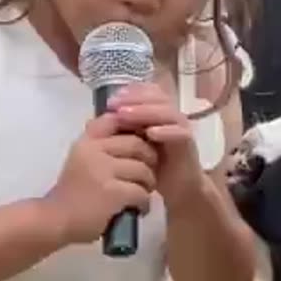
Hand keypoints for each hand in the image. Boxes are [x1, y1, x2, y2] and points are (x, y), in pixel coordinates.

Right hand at [43, 113, 158, 246]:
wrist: (54, 222)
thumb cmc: (72, 193)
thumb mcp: (82, 160)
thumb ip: (101, 145)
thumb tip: (136, 132)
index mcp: (86, 141)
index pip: (116, 120)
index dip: (135, 129)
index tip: (139, 148)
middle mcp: (93, 150)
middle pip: (138, 144)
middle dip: (149, 160)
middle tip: (146, 176)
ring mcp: (103, 171)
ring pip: (143, 169)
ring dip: (148, 184)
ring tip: (142, 193)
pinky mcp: (112, 192)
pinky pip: (141, 192)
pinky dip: (144, 203)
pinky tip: (138, 209)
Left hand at [107, 82, 204, 198]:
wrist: (177, 188)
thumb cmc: (152, 165)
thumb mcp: (131, 147)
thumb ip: (117, 132)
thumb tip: (90, 122)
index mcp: (158, 113)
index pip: (147, 92)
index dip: (130, 92)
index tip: (110, 100)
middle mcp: (171, 116)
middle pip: (157, 97)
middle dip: (134, 98)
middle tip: (114, 104)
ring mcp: (181, 128)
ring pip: (167, 111)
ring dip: (146, 111)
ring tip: (125, 115)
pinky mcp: (189, 143)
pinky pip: (180, 132)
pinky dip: (166, 131)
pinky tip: (151, 133)